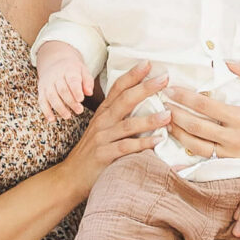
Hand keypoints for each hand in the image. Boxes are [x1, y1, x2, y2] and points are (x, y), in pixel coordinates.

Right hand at [33, 43, 94, 121]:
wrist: (56, 61)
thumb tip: (89, 93)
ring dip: (59, 108)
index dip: (76, 90)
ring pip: (51, 96)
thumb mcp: (83, 71)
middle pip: (62, 90)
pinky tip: (52, 119)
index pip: (72, 80)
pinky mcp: (41, 90)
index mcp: (69, 70)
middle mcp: (56, 76)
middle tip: (79, 110)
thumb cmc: (73, 70)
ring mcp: (47, 83)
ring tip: (68, 116)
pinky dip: (46, 111)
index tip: (81, 99)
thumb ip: (88, 81)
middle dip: (70, 102)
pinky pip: (42, 101)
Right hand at [65, 62, 166, 194]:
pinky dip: (143, 144)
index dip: (132, 75)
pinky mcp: (104, 155)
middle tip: (164, 79)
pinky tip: (158, 140)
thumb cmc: (92, 151)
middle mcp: (102, 121)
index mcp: (103, 112)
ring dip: (150, 119)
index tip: (147, 63)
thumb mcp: (102, 129)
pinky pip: (126, 147)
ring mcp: (102, 138)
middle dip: (145, 88)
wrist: (71, 176)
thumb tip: (143, 103)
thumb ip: (119, 116)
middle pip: (125, 100)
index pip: (118, 88)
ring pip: (128, 124)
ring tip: (168, 114)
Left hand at [158, 62, 239, 169]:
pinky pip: (204, 163)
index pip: (206, 106)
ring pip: (196, 146)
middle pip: (196, 127)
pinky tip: (174, 158)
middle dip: (175, 114)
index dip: (185, 97)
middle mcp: (233, 137)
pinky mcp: (230, 165)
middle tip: (162, 104)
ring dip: (178, 134)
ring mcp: (231, 154)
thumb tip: (227, 61)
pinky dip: (187, 162)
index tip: (171, 90)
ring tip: (166, 122)